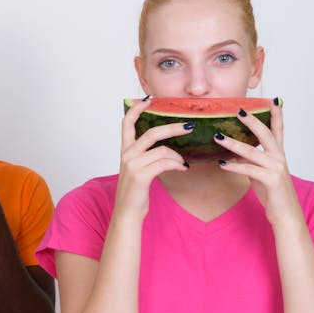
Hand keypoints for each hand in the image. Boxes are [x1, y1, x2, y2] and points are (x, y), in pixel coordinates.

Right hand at [114, 97, 188, 218]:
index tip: (147, 100)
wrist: (127, 213)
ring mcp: (133, 164)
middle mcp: (127, 154)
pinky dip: (177, 164)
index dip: (136, 109)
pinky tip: (183, 168)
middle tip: (189, 126)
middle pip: (152, 132)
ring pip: (162, 149)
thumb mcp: (137, 170)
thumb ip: (147, 156)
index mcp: (124, 151)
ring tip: (183, 163)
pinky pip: (165, 163)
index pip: (126, 123)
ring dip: (177, 155)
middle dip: (173, 127)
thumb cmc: (135, 192)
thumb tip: (170, 148)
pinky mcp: (141, 175)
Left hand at [214, 101, 301, 226]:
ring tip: (217, 137)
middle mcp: (279, 158)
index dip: (276, 114)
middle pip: (266, 134)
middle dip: (252, 120)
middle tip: (239, 109)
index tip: (273, 99)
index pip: (278, 130)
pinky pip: (249, 170)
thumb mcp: (260, 174)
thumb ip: (251, 162)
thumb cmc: (273, 193)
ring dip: (233, 144)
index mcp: (279, 155)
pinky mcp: (271, 179)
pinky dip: (234, 166)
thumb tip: (234, 155)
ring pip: (252, 151)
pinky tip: (222, 164)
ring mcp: (276, 168)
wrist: (285, 214)